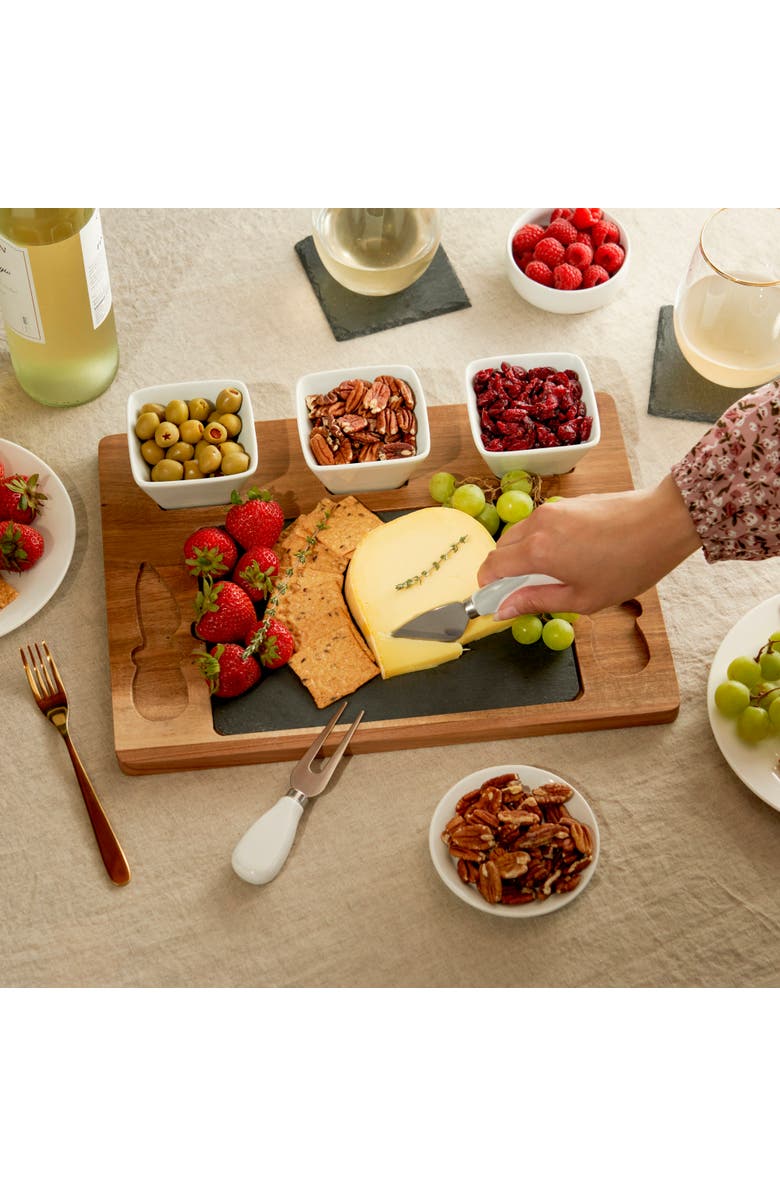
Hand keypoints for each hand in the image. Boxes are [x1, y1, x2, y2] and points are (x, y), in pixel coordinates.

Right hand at [478, 475, 701, 617]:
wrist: (663, 523)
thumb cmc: (628, 566)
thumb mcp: (582, 598)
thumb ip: (536, 601)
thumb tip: (503, 609)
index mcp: (537, 551)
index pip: (491, 566)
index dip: (487, 586)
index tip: (496, 599)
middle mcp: (538, 524)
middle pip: (502, 548)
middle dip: (505, 571)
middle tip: (526, 592)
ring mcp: (553, 509)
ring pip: (521, 533)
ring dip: (523, 555)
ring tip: (553, 575)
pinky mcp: (568, 502)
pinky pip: (541, 524)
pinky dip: (541, 540)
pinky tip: (569, 555)